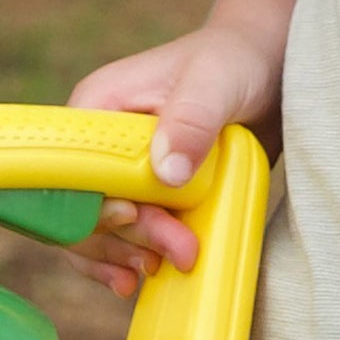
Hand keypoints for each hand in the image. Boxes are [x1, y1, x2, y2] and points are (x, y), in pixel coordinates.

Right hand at [64, 21, 281, 302]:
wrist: (268, 70)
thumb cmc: (236, 60)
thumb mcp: (216, 83)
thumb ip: (191, 121)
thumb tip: (165, 173)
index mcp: (97, 107)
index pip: (70, 168)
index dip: (92, 200)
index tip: (133, 216)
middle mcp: (99, 144)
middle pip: (84, 206)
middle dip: (125, 236)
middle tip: (181, 252)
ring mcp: (121, 173)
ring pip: (97, 231)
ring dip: (127, 255)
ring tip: (164, 269)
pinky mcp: (148, 195)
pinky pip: (123, 237)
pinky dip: (130, 258)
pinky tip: (144, 279)